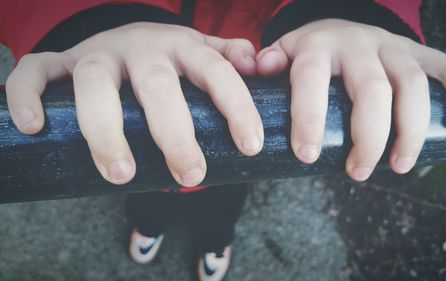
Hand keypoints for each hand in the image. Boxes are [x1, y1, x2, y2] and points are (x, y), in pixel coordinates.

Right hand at [6, 22, 262, 186]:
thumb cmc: (169, 59)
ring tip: (120, 175)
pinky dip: (28, 95)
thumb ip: (228, 60)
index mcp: (182, 45)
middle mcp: (141, 45)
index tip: (250, 148)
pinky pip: (36, 71)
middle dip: (174, 133)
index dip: (236, 106)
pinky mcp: (60, 61)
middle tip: (190, 177)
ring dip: (105, 130)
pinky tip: (35, 126)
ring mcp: (97, 52)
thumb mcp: (202, 55)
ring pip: (95, 82)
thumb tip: (258, 65)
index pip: (216, 72)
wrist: (122, 36)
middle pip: (157, 85)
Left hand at [256, 19, 445, 180]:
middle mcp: (359, 42)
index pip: (311, 79)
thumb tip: (258, 69)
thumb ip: (270, 62)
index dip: (308, 117)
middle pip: (372, 89)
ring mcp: (394, 46)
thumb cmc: (311, 53)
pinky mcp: (420, 53)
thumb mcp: (284, 54)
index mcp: (318, 46)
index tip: (307, 157)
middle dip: (368, 137)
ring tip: (400, 167)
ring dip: (412, 129)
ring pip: (413, 84)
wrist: (342, 27)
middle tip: (358, 174)